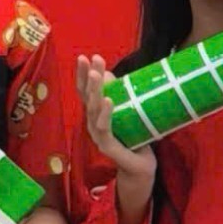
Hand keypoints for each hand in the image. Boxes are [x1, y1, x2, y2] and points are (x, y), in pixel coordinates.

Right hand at [75, 54, 157, 184]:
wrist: (139, 167)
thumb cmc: (133, 139)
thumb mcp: (126, 113)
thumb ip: (117, 95)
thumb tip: (109, 73)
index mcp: (95, 114)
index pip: (85, 91)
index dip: (83, 74)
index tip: (86, 56)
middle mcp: (92, 122)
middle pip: (86, 97)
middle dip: (88, 76)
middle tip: (92, 59)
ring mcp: (97, 134)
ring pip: (93, 109)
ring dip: (94, 91)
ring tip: (97, 75)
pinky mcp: (106, 145)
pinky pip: (104, 127)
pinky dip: (105, 113)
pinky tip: (108, 100)